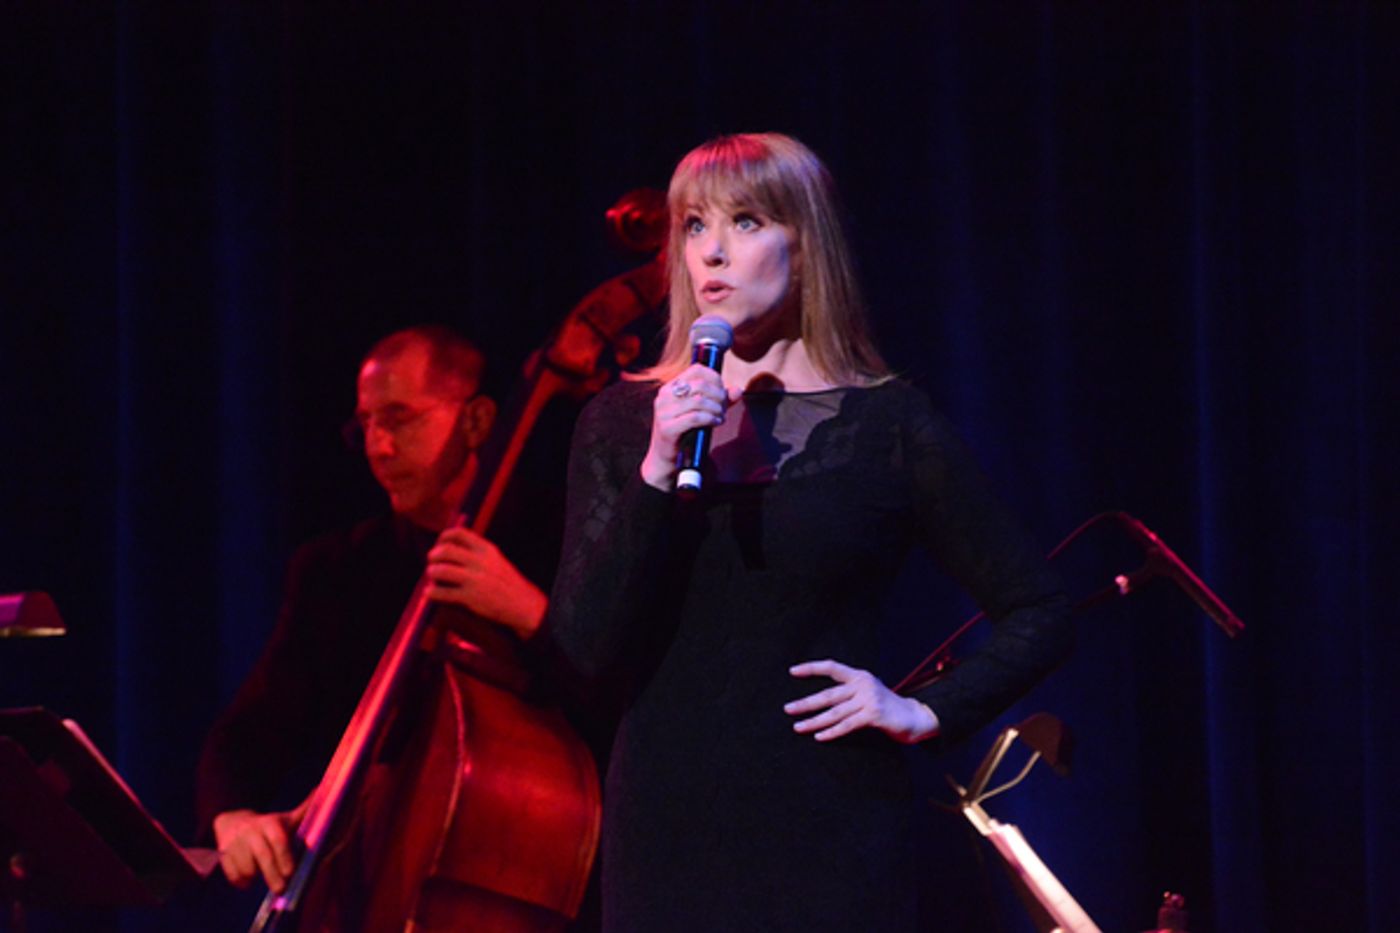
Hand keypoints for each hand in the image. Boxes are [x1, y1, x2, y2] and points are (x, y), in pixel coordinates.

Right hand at [212, 800, 306, 891]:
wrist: (234, 822)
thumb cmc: (268, 826)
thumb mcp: (285, 819)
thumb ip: (304, 811)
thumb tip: (322, 790)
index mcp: (269, 823)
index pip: (278, 839)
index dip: (284, 856)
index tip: (291, 873)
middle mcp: (251, 830)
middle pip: (263, 856)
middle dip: (273, 875)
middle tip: (281, 890)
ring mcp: (234, 842)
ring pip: (246, 868)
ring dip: (256, 877)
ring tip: (261, 875)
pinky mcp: (222, 854)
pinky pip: (232, 874)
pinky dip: (241, 881)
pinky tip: (248, 879)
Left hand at [426, 527, 547, 637]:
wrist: (523, 604)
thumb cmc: (507, 582)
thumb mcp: (496, 560)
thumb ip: (477, 552)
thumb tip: (450, 547)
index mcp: (486, 549)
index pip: (459, 534)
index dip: (444, 537)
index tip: (439, 544)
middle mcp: (479, 561)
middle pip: (445, 551)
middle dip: (433, 555)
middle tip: (431, 561)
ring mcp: (474, 580)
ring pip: (441, 571)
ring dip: (431, 572)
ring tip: (431, 576)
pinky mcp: (470, 597)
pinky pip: (443, 593)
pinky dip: (431, 593)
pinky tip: (429, 593)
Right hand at [640, 364, 740, 490]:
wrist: (666, 458)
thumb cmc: (685, 432)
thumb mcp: (702, 412)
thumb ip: (720, 400)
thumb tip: (738, 390)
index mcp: (671, 387)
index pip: (696, 370)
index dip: (715, 378)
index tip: (723, 392)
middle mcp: (664, 396)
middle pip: (700, 385)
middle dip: (719, 396)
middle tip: (724, 409)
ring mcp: (663, 412)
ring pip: (699, 401)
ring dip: (716, 409)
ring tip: (720, 417)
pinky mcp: (667, 428)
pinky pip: (695, 417)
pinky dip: (710, 419)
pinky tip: (716, 423)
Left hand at [786, 659, 939, 743]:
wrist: (916, 717)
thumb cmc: (887, 707)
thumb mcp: (868, 692)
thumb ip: (849, 692)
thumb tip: (820, 701)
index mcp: (859, 676)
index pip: (832, 667)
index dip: (811, 668)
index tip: (792, 671)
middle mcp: (863, 684)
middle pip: (828, 694)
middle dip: (805, 703)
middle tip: (787, 709)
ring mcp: (869, 699)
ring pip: (835, 712)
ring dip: (814, 721)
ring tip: (797, 727)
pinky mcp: (874, 715)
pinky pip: (848, 725)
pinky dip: (832, 732)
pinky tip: (819, 736)